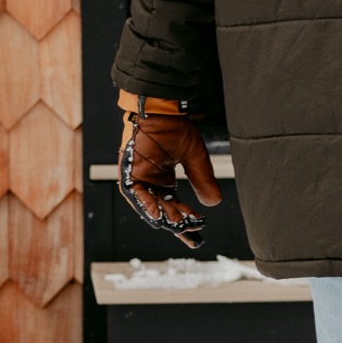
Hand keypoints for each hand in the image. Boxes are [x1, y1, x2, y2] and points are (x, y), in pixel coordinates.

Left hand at [117, 93, 222, 249]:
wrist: (161, 108)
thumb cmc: (175, 127)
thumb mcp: (195, 158)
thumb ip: (203, 180)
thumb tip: (214, 203)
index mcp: (163, 179)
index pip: (174, 206)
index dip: (185, 220)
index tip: (198, 234)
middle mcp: (149, 181)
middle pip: (161, 210)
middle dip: (176, 224)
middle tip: (190, 234)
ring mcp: (137, 177)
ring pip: (147, 205)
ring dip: (161, 216)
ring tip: (176, 226)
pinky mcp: (127, 171)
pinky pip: (133, 193)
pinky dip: (145, 204)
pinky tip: (158, 214)